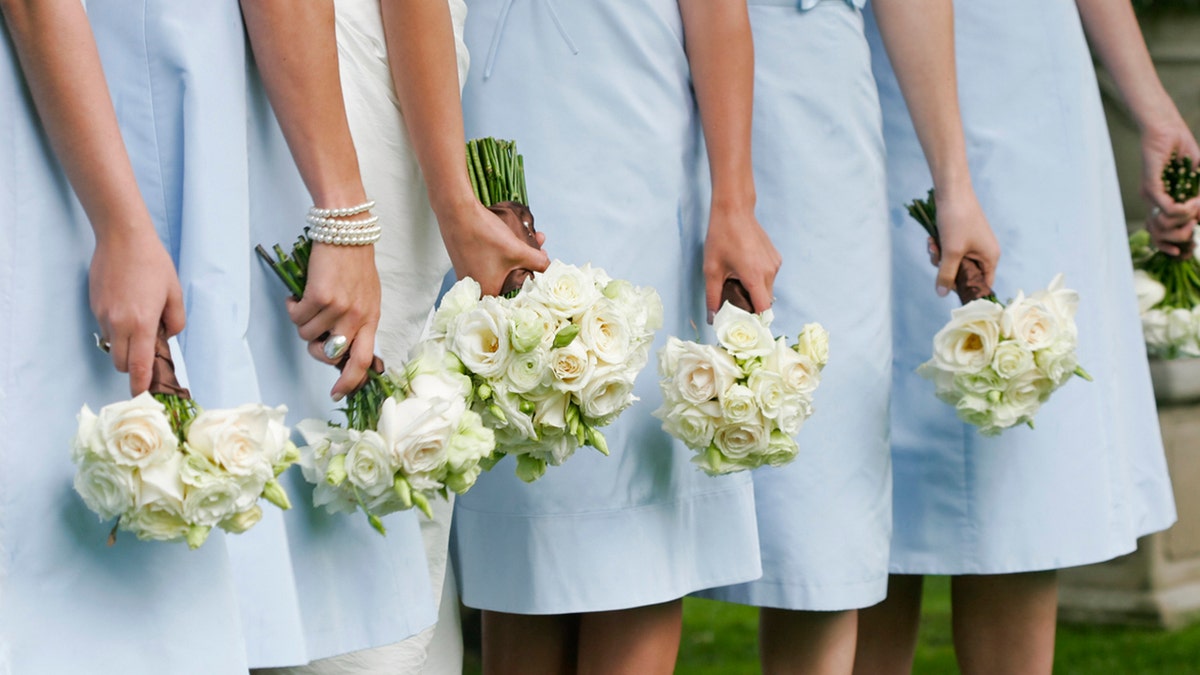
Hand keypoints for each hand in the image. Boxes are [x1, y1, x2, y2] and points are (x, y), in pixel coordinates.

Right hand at [89, 222, 184, 394]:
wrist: (121, 238)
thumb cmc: (153, 263)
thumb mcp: (174, 293)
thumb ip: (175, 321)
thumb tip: (166, 337)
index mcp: (141, 323)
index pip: (138, 366)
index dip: (140, 385)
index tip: (142, 396)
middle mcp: (119, 324)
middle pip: (122, 363)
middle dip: (134, 366)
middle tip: (149, 352)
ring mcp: (102, 315)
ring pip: (113, 346)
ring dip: (126, 345)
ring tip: (140, 322)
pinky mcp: (94, 306)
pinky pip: (106, 328)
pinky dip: (117, 328)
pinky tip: (128, 307)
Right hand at [287, 237, 380, 400]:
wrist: (346, 232)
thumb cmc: (354, 265)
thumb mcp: (366, 297)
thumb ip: (357, 323)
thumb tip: (341, 351)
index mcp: (371, 319)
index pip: (363, 361)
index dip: (350, 382)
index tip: (338, 393)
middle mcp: (357, 317)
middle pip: (331, 355)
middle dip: (315, 351)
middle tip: (312, 334)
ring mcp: (339, 308)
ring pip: (308, 335)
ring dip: (302, 323)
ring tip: (307, 303)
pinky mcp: (319, 297)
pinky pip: (297, 317)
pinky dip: (293, 308)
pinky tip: (298, 296)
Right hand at [438, 200, 549, 296]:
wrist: (457, 212)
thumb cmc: (485, 236)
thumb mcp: (518, 251)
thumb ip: (538, 262)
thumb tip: (550, 267)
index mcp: (487, 292)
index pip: (513, 299)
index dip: (529, 287)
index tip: (540, 275)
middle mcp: (475, 287)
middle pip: (509, 281)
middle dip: (529, 266)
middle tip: (541, 253)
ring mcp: (468, 273)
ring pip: (501, 268)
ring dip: (519, 255)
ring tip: (534, 239)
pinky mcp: (466, 260)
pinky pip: (490, 261)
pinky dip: (505, 252)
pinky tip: (515, 237)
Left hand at [703, 203, 780, 319]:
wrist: (734, 210)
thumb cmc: (721, 237)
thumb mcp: (711, 270)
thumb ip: (712, 297)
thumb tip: (711, 319)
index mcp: (755, 276)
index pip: (763, 310)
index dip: (755, 321)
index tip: (744, 325)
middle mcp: (770, 271)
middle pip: (766, 301)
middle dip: (752, 307)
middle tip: (735, 305)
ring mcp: (775, 264)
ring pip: (768, 290)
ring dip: (755, 292)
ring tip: (737, 283)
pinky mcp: (775, 258)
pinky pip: (769, 277)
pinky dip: (759, 281)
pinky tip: (744, 271)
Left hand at [929, 189, 1000, 295]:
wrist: (951, 191)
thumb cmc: (957, 220)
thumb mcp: (951, 251)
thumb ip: (946, 274)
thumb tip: (942, 294)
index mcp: (990, 258)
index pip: (982, 284)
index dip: (966, 289)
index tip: (949, 288)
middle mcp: (984, 253)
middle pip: (964, 275)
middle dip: (946, 268)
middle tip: (937, 257)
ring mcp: (973, 245)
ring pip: (953, 263)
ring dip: (939, 257)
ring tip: (933, 244)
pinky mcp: (961, 237)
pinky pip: (949, 251)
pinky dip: (939, 247)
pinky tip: (932, 238)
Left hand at [1141, 118, 1199, 256]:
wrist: (1167, 128)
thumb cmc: (1180, 150)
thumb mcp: (1196, 178)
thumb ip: (1199, 198)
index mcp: (1160, 203)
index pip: (1159, 236)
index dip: (1175, 245)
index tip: (1190, 239)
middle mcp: (1151, 202)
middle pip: (1159, 236)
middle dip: (1182, 236)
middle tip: (1194, 222)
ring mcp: (1149, 195)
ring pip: (1163, 225)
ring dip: (1185, 220)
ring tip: (1195, 207)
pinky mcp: (1151, 185)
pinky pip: (1167, 208)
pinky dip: (1184, 208)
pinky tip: (1193, 200)